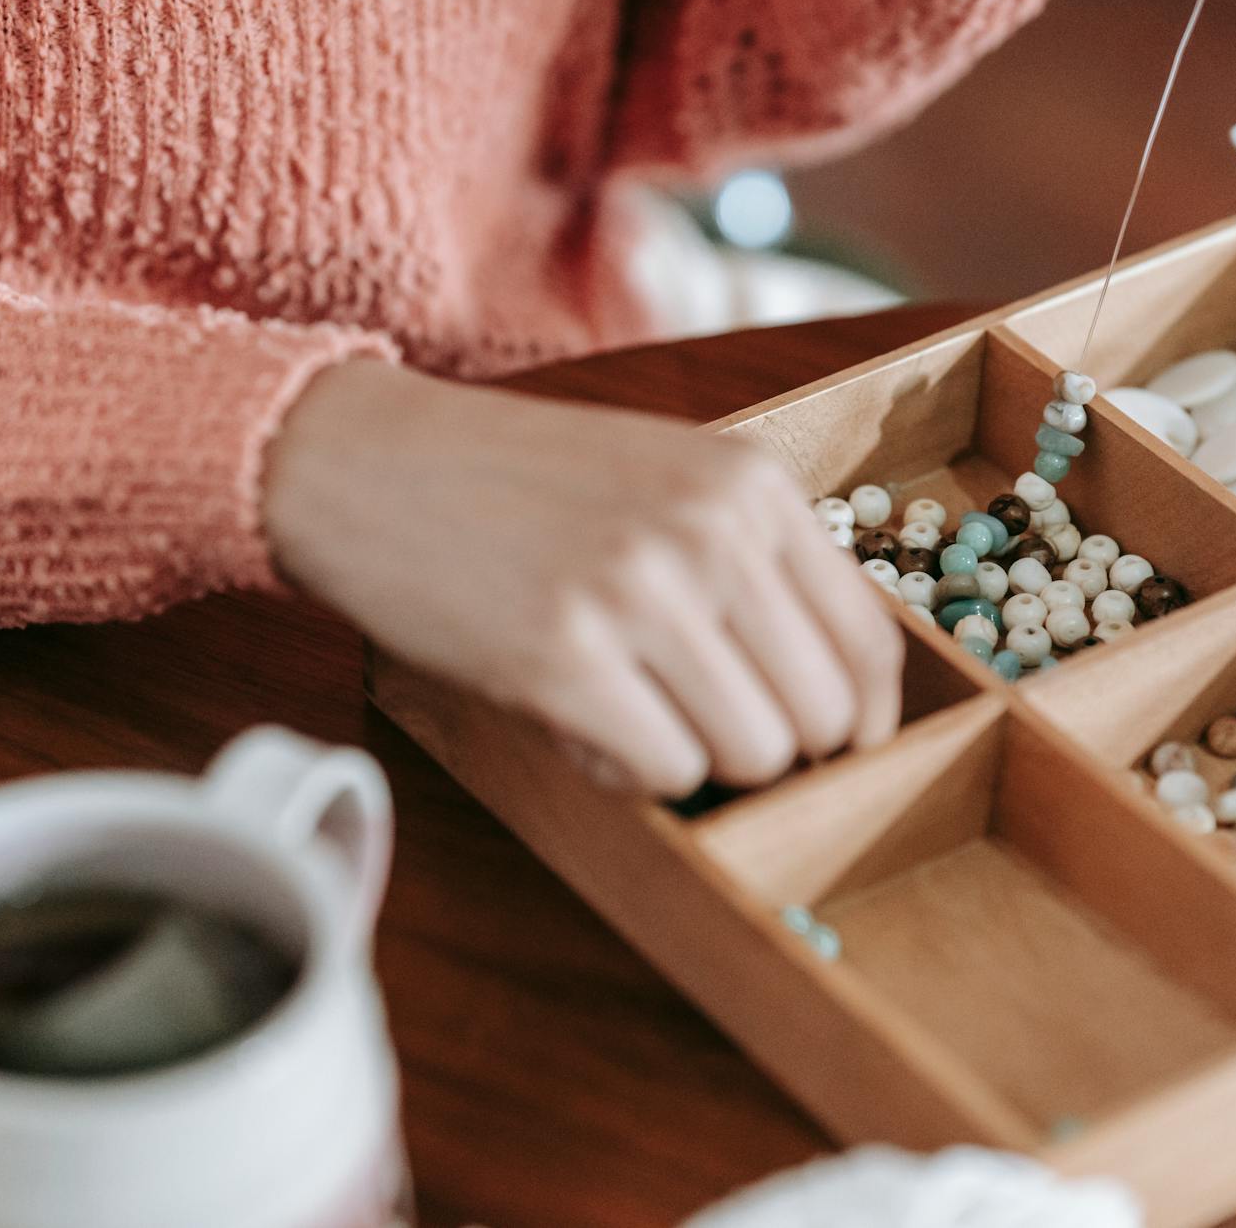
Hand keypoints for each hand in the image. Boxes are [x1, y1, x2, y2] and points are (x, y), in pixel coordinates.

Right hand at [263, 360, 902, 796]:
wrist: (366, 461)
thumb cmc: (516, 486)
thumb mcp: (664, 479)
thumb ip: (752, 563)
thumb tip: (833, 705)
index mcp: (750, 484)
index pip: (870, 644)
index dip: (859, 723)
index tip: (828, 751)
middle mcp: (711, 531)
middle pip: (822, 717)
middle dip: (767, 747)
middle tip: (696, 725)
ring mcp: (638, 592)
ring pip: (752, 755)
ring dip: (695, 760)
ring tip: (625, 710)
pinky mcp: (562, 656)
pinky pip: (664, 773)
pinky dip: (628, 773)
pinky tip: (578, 722)